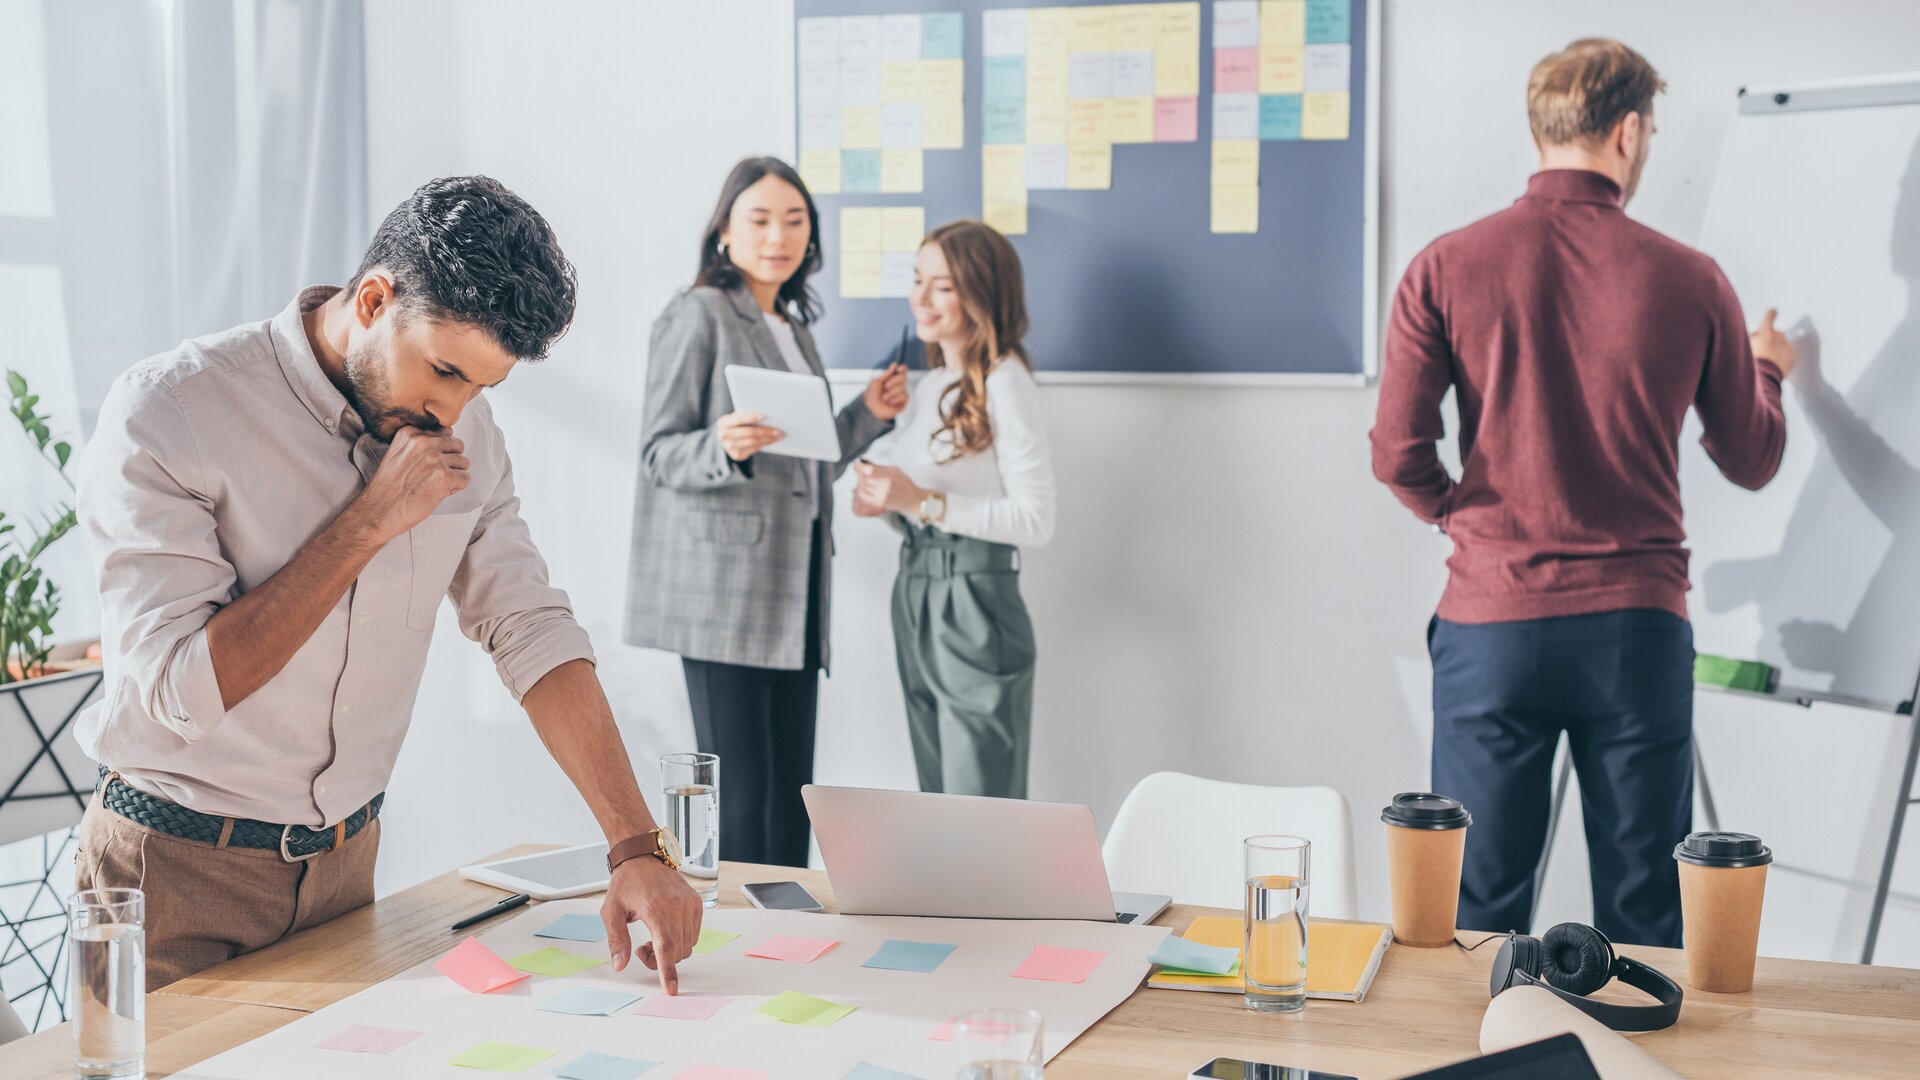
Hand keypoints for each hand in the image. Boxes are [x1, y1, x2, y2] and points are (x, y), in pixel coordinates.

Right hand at [351, 426, 468, 542]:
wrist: (377, 511)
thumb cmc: (388, 487)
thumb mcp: (398, 453)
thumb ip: (419, 443)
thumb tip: (446, 439)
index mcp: (410, 433)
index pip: (444, 431)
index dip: (441, 449)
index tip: (430, 462)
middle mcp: (423, 442)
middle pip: (457, 445)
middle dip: (451, 461)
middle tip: (435, 476)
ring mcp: (435, 459)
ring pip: (463, 462)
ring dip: (454, 475)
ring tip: (435, 485)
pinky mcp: (444, 477)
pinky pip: (465, 478)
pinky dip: (456, 488)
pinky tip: (439, 493)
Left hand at [602, 856, 702, 994]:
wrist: (644, 857)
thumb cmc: (626, 883)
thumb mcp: (611, 911)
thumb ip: (616, 940)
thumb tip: (620, 965)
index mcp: (655, 909)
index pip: (666, 947)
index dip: (668, 971)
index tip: (671, 989)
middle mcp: (677, 907)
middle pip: (677, 951)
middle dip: (660, 960)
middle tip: (641, 949)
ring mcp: (690, 905)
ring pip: (687, 946)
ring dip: (671, 951)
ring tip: (652, 937)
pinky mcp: (697, 904)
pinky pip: (693, 935)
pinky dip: (680, 940)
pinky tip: (665, 929)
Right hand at [715, 411, 782, 461]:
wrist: (728, 438)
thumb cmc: (737, 424)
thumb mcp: (737, 418)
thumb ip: (747, 416)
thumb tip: (768, 417)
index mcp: (722, 422)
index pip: (738, 419)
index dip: (752, 417)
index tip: (765, 416)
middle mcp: (723, 435)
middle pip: (748, 432)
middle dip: (765, 431)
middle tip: (779, 430)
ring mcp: (729, 447)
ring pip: (752, 442)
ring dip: (767, 439)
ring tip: (779, 436)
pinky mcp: (736, 455)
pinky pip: (753, 449)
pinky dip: (764, 444)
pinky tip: (773, 440)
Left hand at [852, 460, 924, 516]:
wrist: (913, 499)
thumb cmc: (905, 485)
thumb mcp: (895, 470)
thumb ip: (879, 467)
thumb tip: (864, 463)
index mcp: (890, 475)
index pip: (870, 470)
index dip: (860, 467)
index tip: (856, 464)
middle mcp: (886, 487)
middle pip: (864, 481)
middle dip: (860, 476)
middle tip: (859, 474)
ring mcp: (883, 497)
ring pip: (862, 491)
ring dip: (858, 487)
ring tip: (859, 484)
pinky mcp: (880, 505)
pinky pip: (863, 502)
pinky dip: (858, 498)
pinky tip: (859, 494)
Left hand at [864, 363, 908, 420]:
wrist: (871, 409)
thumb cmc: (871, 397)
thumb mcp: (877, 382)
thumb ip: (887, 374)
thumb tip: (894, 365)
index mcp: (891, 379)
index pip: (902, 371)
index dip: (903, 368)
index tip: (899, 369)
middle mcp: (897, 385)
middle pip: (904, 377)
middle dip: (893, 381)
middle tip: (886, 386)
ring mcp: (900, 393)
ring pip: (902, 387)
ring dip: (891, 392)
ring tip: (885, 398)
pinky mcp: (903, 401)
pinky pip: (904, 396)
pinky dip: (895, 398)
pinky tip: (890, 402)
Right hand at [1750, 308, 1797, 378]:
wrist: (1764, 379)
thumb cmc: (1751, 363)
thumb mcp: (1745, 346)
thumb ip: (1752, 338)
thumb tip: (1756, 336)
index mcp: (1766, 332)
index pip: (1770, 316)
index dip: (1770, 314)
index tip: (1773, 312)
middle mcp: (1779, 336)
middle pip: (1775, 333)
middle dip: (1769, 339)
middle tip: (1761, 350)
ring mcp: (1787, 346)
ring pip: (1782, 343)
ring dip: (1776, 348)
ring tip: (1767, 360)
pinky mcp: (1793, 356)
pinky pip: (1787, 353)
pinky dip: (1782, 356)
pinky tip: (1773, 364)